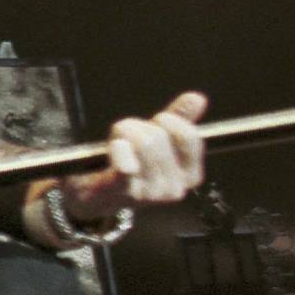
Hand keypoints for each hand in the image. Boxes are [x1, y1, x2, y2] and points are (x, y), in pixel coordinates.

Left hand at [59, 90, 207, 221]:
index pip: (190, 138)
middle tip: (126, 134)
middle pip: (160, 137)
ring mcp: (150, 194)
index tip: (156, 122)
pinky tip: (116, 147)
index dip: (170, 121)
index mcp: (189, 176)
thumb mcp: (158, 140)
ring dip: (124, 132)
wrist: (97, 196)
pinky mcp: (123, 193)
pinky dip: (120, 150)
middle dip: (139, 126)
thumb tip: (197, 98)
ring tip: (117, 142)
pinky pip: (126, 166)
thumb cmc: (131, 163)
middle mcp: (174, 188)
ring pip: (143, 144)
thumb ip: (179, 120)